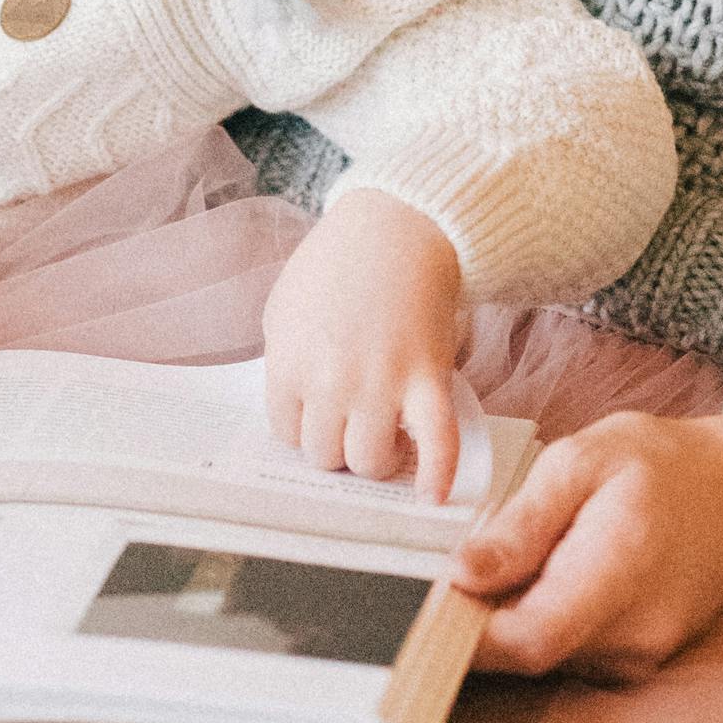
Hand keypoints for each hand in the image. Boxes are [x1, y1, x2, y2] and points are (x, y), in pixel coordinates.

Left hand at [259, 187, 466, 498]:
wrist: (398, 228)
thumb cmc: (339, 264)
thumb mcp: (285, 306)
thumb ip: (284, 361)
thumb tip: (293, 409)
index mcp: (289, 361)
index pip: (287, 433)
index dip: (306, 430)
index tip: (321, 421)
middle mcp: (329, 381)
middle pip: (325, 455)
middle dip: (339, 447)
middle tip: (355, 428)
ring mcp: (380, 383)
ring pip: (371, 461)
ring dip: (379, 459)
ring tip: (390, 440)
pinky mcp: (428, 380)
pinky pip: (436, 443)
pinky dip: (438, 475)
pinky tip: (434, 494)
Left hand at [453, 398, 722, 682]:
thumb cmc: (661, 466)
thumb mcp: (583, 462)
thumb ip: (523, 523)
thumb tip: (461, 575)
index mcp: (618, 571)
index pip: (527, 639)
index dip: (463, 640)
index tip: (412, 615)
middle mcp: (634, 631)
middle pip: (527, 654)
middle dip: (472, 626)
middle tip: (425, 585)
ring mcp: (641, 654)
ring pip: (544, 655)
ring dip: (505, 623)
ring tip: (486, 569)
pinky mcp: (638, 661)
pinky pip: (568, 653)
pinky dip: (538, 623)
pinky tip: (530, 582)